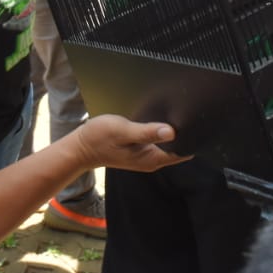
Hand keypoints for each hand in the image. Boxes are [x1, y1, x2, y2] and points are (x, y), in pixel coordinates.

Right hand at [72, 114, 188, 172]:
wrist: (81, 147)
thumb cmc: (99, 138)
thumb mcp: (123, 131)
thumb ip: (147, 132)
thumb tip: (172, 132)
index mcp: (152, 159)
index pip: (182, 151)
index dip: (189, 136)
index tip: (191, 120)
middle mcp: (153, 160)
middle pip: (178, 147)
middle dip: (182, 132)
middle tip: (182, 112)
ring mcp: (147, 156)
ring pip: (169, 144)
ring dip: (171, 131)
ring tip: (173, 113)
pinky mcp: (141, 150)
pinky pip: (159, 141)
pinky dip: (161, 132)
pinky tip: (159, 120)